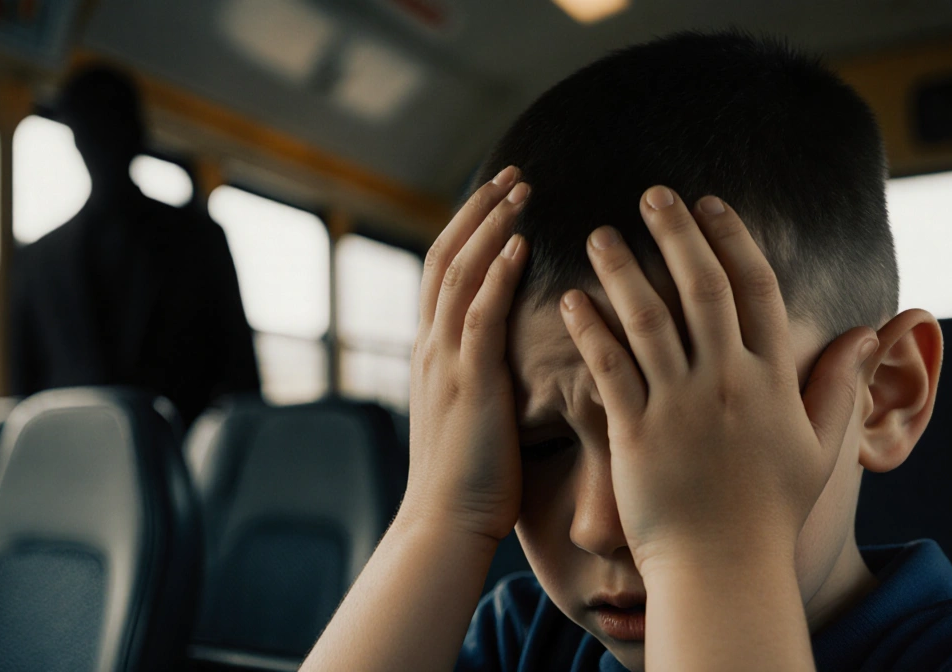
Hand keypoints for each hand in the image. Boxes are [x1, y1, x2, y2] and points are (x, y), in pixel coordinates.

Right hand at [400, 166, 530, 542]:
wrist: (444, 523)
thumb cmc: (471, 477)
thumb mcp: (474, 412)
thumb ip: (485, 374)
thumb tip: (517, 354)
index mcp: (434, 350)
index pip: (446, 271)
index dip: (471, 228)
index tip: (502, 196)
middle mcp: (431, 345)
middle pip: (447, 255)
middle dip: (478, 209)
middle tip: (514, 172)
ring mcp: (444, 361)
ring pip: (459, 274)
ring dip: (489, 225)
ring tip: (520, 188)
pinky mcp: (466, 382)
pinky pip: (478, 316)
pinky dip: (495, 275)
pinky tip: (518, 244)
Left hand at [560, 187, 877, 575]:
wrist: (722, 568)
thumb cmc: (770, 511)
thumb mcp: (819, 448)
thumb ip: (840, 386)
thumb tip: (868, 333)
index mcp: (773, 379)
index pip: (756, 289)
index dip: (732, 239)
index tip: (710, 202)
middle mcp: (727, 382)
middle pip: (701, 288)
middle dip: (676, 234)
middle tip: (650, 193)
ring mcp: (679, 405)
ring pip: (648, 319)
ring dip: (623, 270)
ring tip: (599, 234)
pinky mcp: (635, 432)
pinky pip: (609, 368)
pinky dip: (589, 329)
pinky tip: (570, 298)